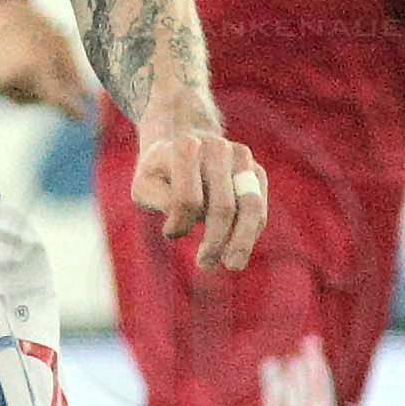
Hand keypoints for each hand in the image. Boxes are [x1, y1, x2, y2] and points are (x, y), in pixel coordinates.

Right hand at [0, 0, 95, 119]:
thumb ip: (74, 74)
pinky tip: (22, 66)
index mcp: (35, 68)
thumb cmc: (35, 24)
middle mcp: (15, 80)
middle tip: (54, 71)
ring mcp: (1, 84)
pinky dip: (22, 86)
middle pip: (43, 101)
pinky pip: (14, 94)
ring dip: (37, 89)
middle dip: (53, 92)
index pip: (58, 100)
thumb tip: (87, 98)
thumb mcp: (62, 44)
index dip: (73, 111)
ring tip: (35, 62)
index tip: (86, 118)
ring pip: (27, 100)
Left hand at [131, 122, 269, 272]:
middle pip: (222, 206)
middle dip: (215, 241)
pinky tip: (237, 250)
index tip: (170, 233)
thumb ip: (160, 200)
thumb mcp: (145, 184)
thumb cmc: (160, 172)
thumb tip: (184, 221)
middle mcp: (217, 148)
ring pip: (250, 206)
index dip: (180, 224)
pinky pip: (259, 208)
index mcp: (185, 147)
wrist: (184, 140)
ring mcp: (241, 158)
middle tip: (205, 264)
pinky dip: (250, 232)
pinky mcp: (257, 172)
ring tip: (233, 265)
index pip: (187, 199)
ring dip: (242, 241)